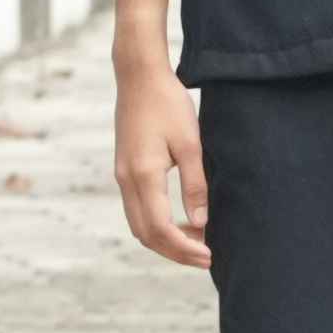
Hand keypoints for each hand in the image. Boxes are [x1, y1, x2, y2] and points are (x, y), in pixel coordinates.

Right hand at [111, 50, 210, 270]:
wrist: (139, 76)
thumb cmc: (168, 104)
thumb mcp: (190, 143)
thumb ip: (195, 185)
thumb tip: (201, 222)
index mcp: (144, 175)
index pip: (161, 229)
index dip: (185, 248)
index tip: (210, 254)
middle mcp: (127, 180)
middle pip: (146, 235)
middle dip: (175, 252)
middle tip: (206, 256)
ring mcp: (122, 176)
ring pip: (139, 225)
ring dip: (166, 239)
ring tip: (198, 241)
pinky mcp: (124, 170)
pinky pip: (137, 210)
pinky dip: (158, 224)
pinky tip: (181, 221)